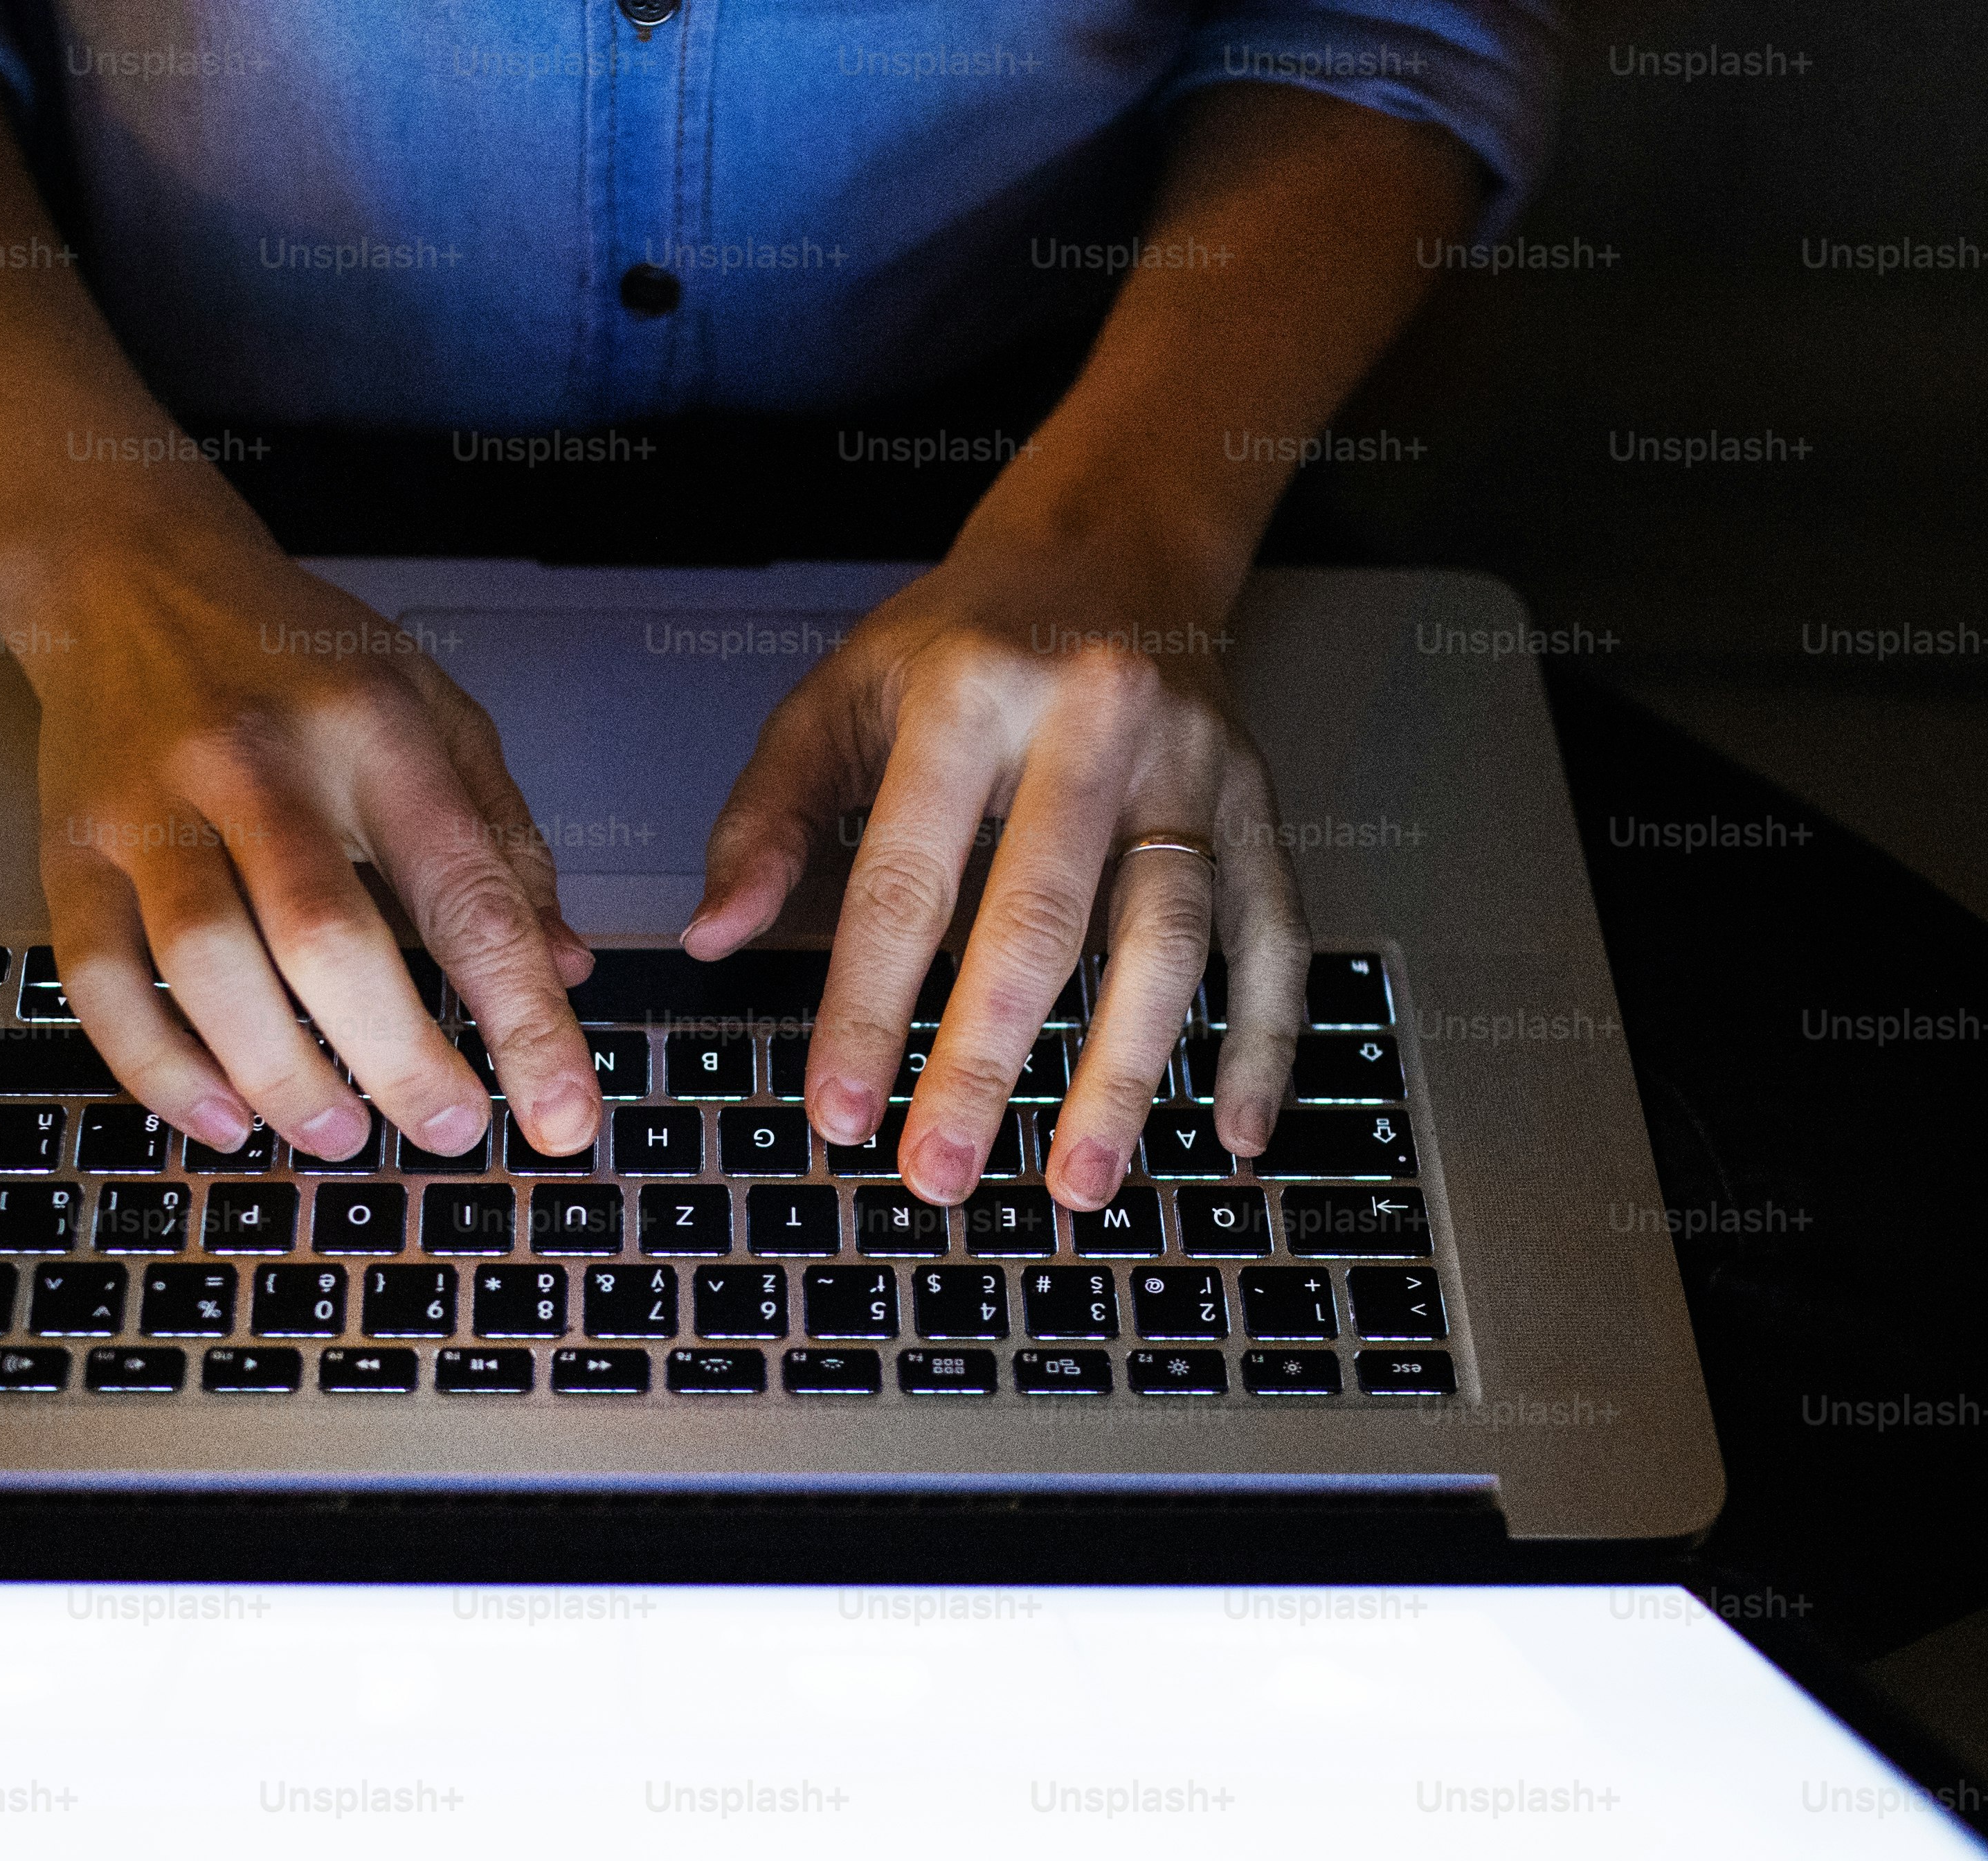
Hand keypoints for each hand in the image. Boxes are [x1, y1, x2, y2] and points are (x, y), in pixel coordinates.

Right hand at [27, 525, 602, 1162]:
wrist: (129, 577)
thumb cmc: (295, 661)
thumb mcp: (432, 712)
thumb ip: (502, 840)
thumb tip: (564, 969)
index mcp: (372, 730)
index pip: (465, 893)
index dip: (522, 1018)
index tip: (564, 1113)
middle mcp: (256, 764)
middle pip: (325, 939)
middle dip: (399, 1060)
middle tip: (450, 1130)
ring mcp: (149, 808)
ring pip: (207, 967)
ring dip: (281, 1076)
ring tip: (340, 1134)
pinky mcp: (70, 849)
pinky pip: (101, 979)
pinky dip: (159, 1067)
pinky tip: (220, 1117)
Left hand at [686, 533, 1307, 1209]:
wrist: (1110, 548)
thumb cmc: (958, 643)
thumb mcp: (837, 695)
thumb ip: (767, 816)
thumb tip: (712, 937)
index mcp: (971, 696)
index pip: (906, 879)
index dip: (865, 1007)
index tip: (836, 1114)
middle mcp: (1094, 722)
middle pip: (1039, 922)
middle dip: (983, 1063)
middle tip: (937, 1173)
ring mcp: (1191, 766)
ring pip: (1168, 940)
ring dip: (1124, 1077)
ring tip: (1078, 1185)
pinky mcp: (1258, 802)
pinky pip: (1275, 933)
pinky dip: (1264, 1041)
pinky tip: (1233, 1135)